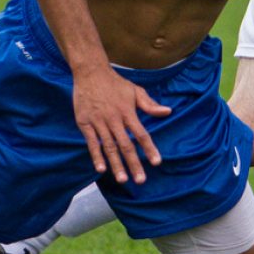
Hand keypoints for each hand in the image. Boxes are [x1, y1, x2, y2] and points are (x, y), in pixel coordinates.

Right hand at [73, 69, 171, 183]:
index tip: (157, 162)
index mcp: (128, 112)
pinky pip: (92, 143)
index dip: (149, 149)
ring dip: (116, 164)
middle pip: (126, 145)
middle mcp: (114, 119)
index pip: (141, 134)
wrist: (90, 72)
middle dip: (134, 164)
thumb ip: (150, 104)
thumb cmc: (115, 83)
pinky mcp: (85, 123)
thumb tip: (168, 112)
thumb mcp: (135, 91)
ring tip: (122, 180)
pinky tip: (101, 169)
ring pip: (109, 147)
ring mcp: (99, 122)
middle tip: (140, 180)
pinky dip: (96, 156)